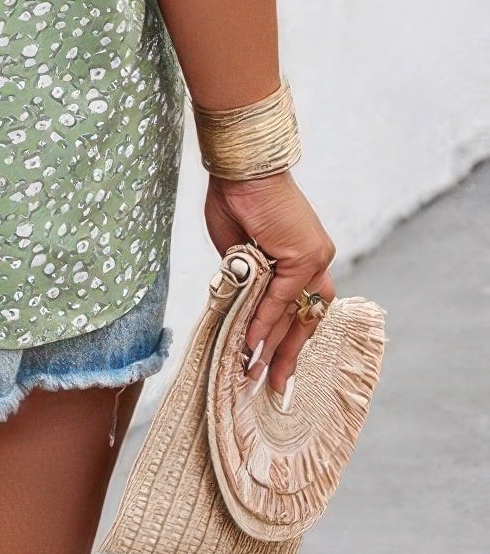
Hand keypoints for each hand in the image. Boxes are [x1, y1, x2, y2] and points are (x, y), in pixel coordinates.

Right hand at [205, 169, 335, 405]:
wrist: (243, 167)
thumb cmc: (237, 198)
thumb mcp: (238, 251)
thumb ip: (247, 281)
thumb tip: (241, 311)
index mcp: (303, 257)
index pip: (300, 308)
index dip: (286, 339)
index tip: (272, 365)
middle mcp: (316, 260)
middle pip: (307, 318)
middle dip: (289, 355)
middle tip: (275, 386)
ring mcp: (315, 257)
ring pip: (297, 313)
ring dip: (277, 346)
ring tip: (260, 374)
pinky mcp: (304, 255)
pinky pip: (282, 297)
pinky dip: (266, 320)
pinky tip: (251, 342)